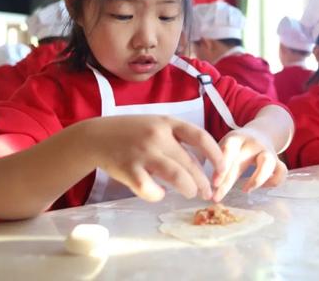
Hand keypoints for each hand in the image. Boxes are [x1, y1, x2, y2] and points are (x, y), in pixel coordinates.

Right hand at [84, 115, 223, 201]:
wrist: (95, 136)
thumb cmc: (132, 133)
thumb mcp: (156, 126)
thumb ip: (178, 141)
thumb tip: (203, 165)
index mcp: (168, 122)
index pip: (201, 137)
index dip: (216, 155)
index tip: (222, 169)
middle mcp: (157, 135)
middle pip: (191, 163)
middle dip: (203, 181)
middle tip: (206, 192)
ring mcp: (143, 152)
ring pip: (177, 176)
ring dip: (188, 188)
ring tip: (190, 193)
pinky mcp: (129, 170)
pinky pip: (151, 189)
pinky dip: (158, 195)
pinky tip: (158, 193)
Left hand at [212, 128, 286, 201]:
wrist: (262, 133)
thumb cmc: (237, 145)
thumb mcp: (225, 146)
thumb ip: (215, 160)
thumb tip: (198, 183)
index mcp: (236, 138)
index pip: (228, 150)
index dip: (220, 167)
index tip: (212, 184)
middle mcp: (253, 143)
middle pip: (242, 162)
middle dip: (228, 181)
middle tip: (216, 197)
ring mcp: (267, 151)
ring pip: (267, 163)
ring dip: (256, 179)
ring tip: (246, 190)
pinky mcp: (278, 161)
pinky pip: (281, 172)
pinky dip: (273, 182)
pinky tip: (262, 187)